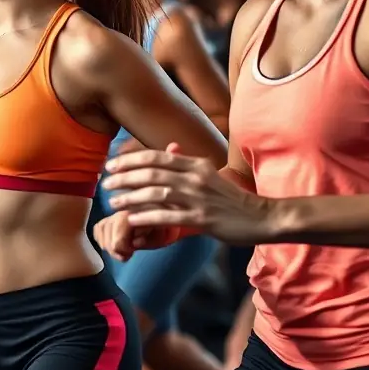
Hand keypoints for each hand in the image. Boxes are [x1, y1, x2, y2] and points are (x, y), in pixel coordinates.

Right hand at [93, 211, 178, 261]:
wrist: (163, 218)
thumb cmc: (161, 230)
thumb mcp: (159, 236)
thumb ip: (147, 239)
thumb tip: (135, 243)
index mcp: (135, 211)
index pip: (117, 229)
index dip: (120, 247)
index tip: (128, 255)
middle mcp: (122, 208)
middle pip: (106, 230)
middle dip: (112, 247)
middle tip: (124, 256)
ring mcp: (115, 212)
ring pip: (101, 228)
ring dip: (106, 244)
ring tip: (118, 251)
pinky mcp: (111, 217)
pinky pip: (99, 227)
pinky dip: (101, 237)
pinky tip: (110, 244)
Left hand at [103, 142, 276, 244]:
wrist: (262, 216)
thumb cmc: (233, 198)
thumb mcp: (210, 175)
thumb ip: (188, 165)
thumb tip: (170, 149)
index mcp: (196, 164)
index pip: (157, 157)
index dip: (131, 159)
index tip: (112, 165)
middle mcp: (195, 177)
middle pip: (152, 173)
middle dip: (125, 177)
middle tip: (106, 183)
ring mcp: (199, 198)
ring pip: (157, 193)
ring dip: (131, 197)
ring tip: (113, 203)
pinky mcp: (202, 218)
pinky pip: (168, 216)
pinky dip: (147, 217)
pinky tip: (132, 220)